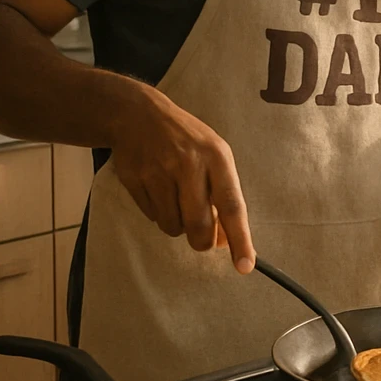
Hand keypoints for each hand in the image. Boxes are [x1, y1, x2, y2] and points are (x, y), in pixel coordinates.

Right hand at [111, 84, 254, 272]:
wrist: (138, 115)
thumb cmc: (187, 140)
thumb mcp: (214, 156)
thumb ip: (223, 194)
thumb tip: (224, 241)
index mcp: (217, 157)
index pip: (232, 206)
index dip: (239, 239)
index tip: (244, 265)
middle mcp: (189, 164)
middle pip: (198, 225)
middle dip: (201, 241)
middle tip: (201, 238)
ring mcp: (159, 171)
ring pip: (173, 226)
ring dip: (178, 225)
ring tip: (177, 201)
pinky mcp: (136, 179)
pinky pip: (152, 217)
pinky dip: (159, 214)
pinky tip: (158, 191)